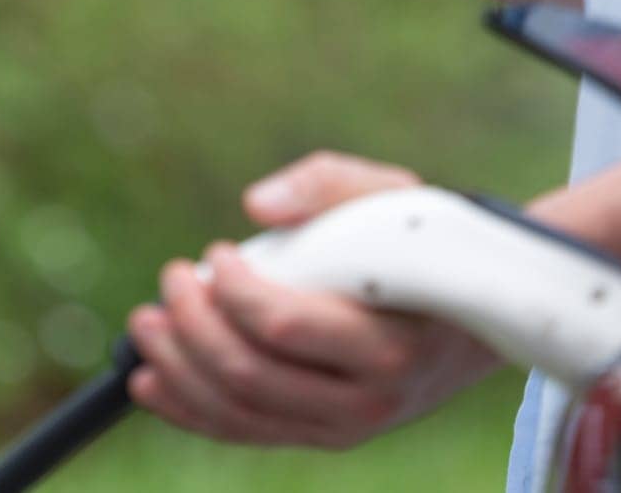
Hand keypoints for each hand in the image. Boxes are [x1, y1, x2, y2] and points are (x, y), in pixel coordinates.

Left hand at [124, 152, 498, 447]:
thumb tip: (255, 204)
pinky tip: (151, 381)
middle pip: (248, 373)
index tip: (217, 251)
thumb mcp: (391, 196)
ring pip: (238, 411)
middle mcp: (369, 400)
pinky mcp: (322, 436)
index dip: (232, 289)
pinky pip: (244, 432)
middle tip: (170, 279)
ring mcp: (344, 428)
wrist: (474, 316)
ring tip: (146, 324)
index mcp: (388, 340)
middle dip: (191, 325)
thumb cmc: (425, 245)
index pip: (282, 326)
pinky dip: (189, 409)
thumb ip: (328, 184)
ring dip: (177, 368)